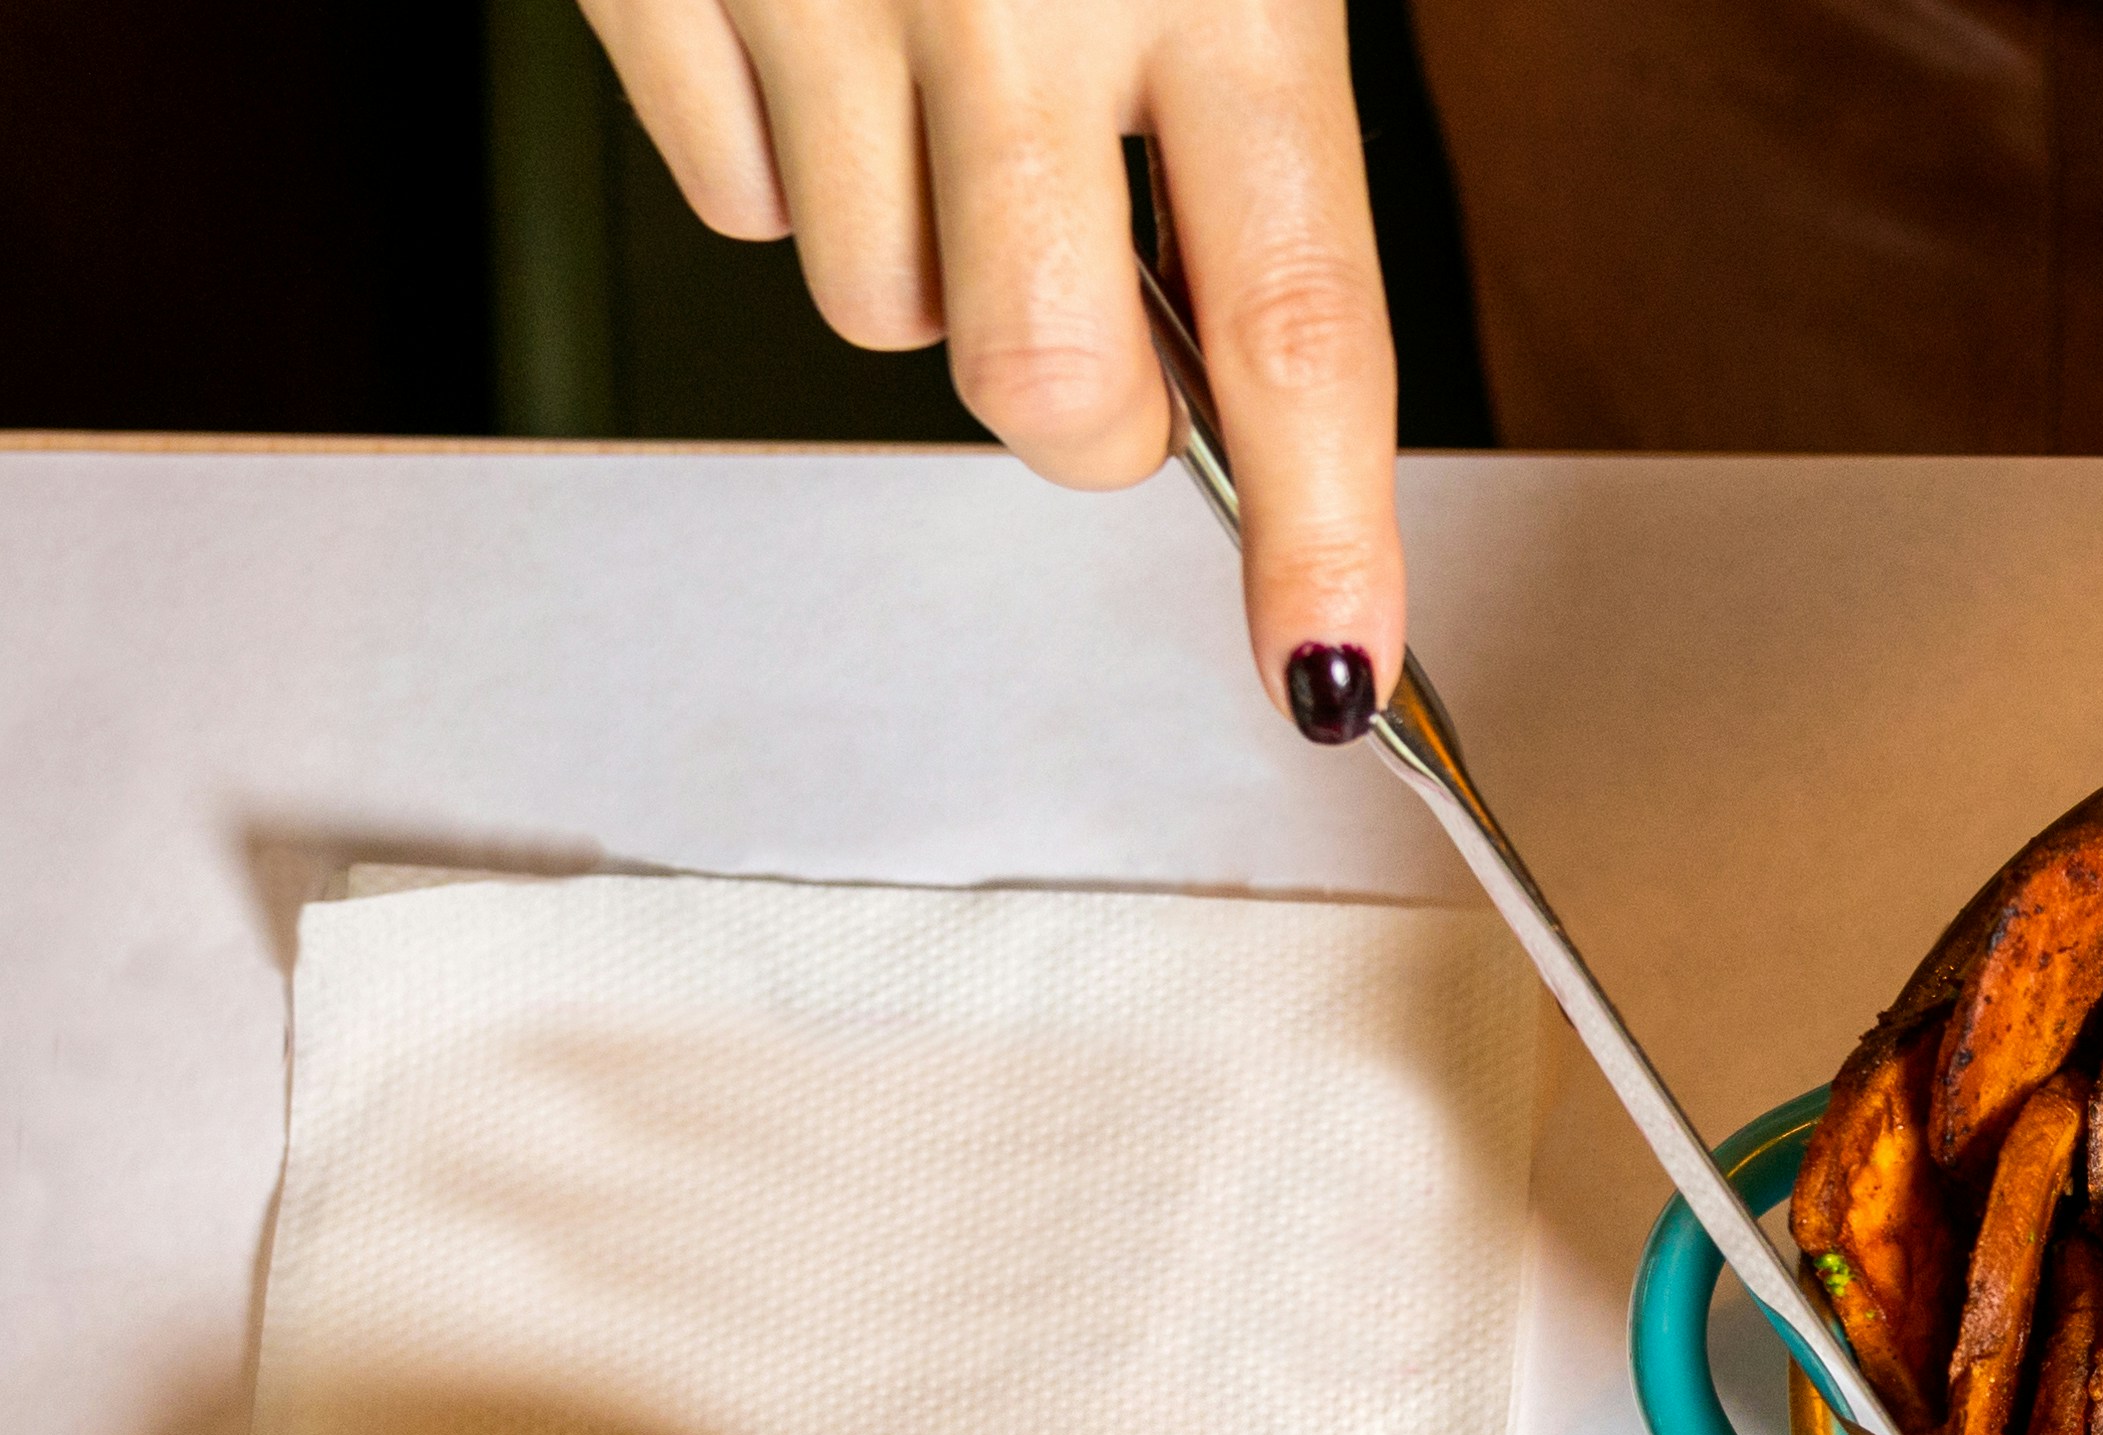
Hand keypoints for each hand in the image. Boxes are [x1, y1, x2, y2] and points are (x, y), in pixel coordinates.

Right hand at [577, 0, 1402, 739]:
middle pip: (1043, 388)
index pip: (1296, 322)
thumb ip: (1256, 116)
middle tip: (1090, 287)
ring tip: (940, 64)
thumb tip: (1251, 366)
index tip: (1335, 670)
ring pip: (872, 310)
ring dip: (920, 243)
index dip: (1323, 526)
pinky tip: (825, 24)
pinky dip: (785, 150)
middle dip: (1072, 402)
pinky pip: (735, 203)